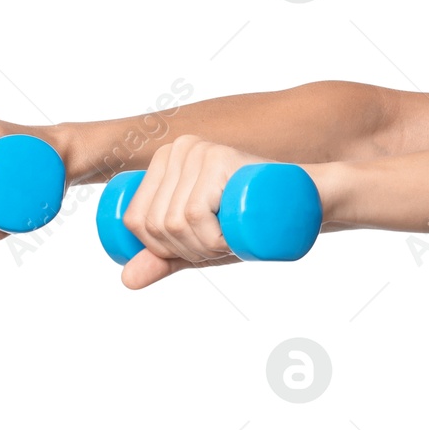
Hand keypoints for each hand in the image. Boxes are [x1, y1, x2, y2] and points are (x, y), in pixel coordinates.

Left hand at [119, 135, 262, 289]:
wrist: (302, 201)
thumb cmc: (249, 220)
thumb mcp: (199, 241)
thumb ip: (162, 258)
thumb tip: (126, 280)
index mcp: (163, 161)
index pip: (135, 219)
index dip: (160, 250)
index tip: (197, 249)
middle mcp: (177, 149)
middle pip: (154, 222)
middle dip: (186, 252)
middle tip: (219, 248)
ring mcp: (198, 151)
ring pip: (173, 221)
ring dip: (202, 248)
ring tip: (229, 242)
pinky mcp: (219, 158)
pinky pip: (194, 213)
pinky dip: (210, 240)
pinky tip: (230, 239)